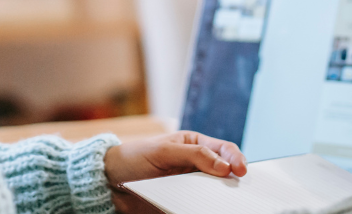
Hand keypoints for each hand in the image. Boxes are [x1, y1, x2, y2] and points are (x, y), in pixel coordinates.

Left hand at [104, 131, 247, 212]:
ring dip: (219, 198)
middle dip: (233, 180)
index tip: (241, 171)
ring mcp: (191, 186)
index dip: (236, 158)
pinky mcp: (182, 203)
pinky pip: (198, 206)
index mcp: (196, 145)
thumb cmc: (135, 157)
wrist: (110, 181)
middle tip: (238, 188)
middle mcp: (197, 166)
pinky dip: (205, 207)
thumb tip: (225, 167)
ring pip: (214, 194)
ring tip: (224, 202)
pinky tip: (207, 208)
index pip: (224, 150)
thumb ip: (195, 155)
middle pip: (224, 173)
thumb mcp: (164, 151)